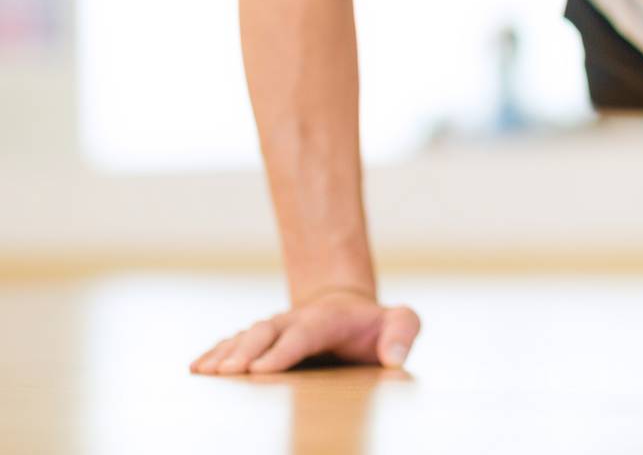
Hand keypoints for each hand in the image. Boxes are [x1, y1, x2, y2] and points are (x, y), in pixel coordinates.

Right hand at [189, 287, 420, 374]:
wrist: (348, 310)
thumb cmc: (376, 325)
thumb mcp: (401, 322)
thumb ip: (404, 332)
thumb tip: (395, 360)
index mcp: (327, 319)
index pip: (304, 334)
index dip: (283, 350)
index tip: (261, 369)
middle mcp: (294, 320)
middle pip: (266, 332)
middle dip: (246, 350)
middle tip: (228, 372)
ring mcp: (275, 329)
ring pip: (245, 337)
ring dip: (224, 353)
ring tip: (203, 373)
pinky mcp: (261, 341)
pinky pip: (234, 344)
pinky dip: (215, 353)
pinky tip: (197, 369)